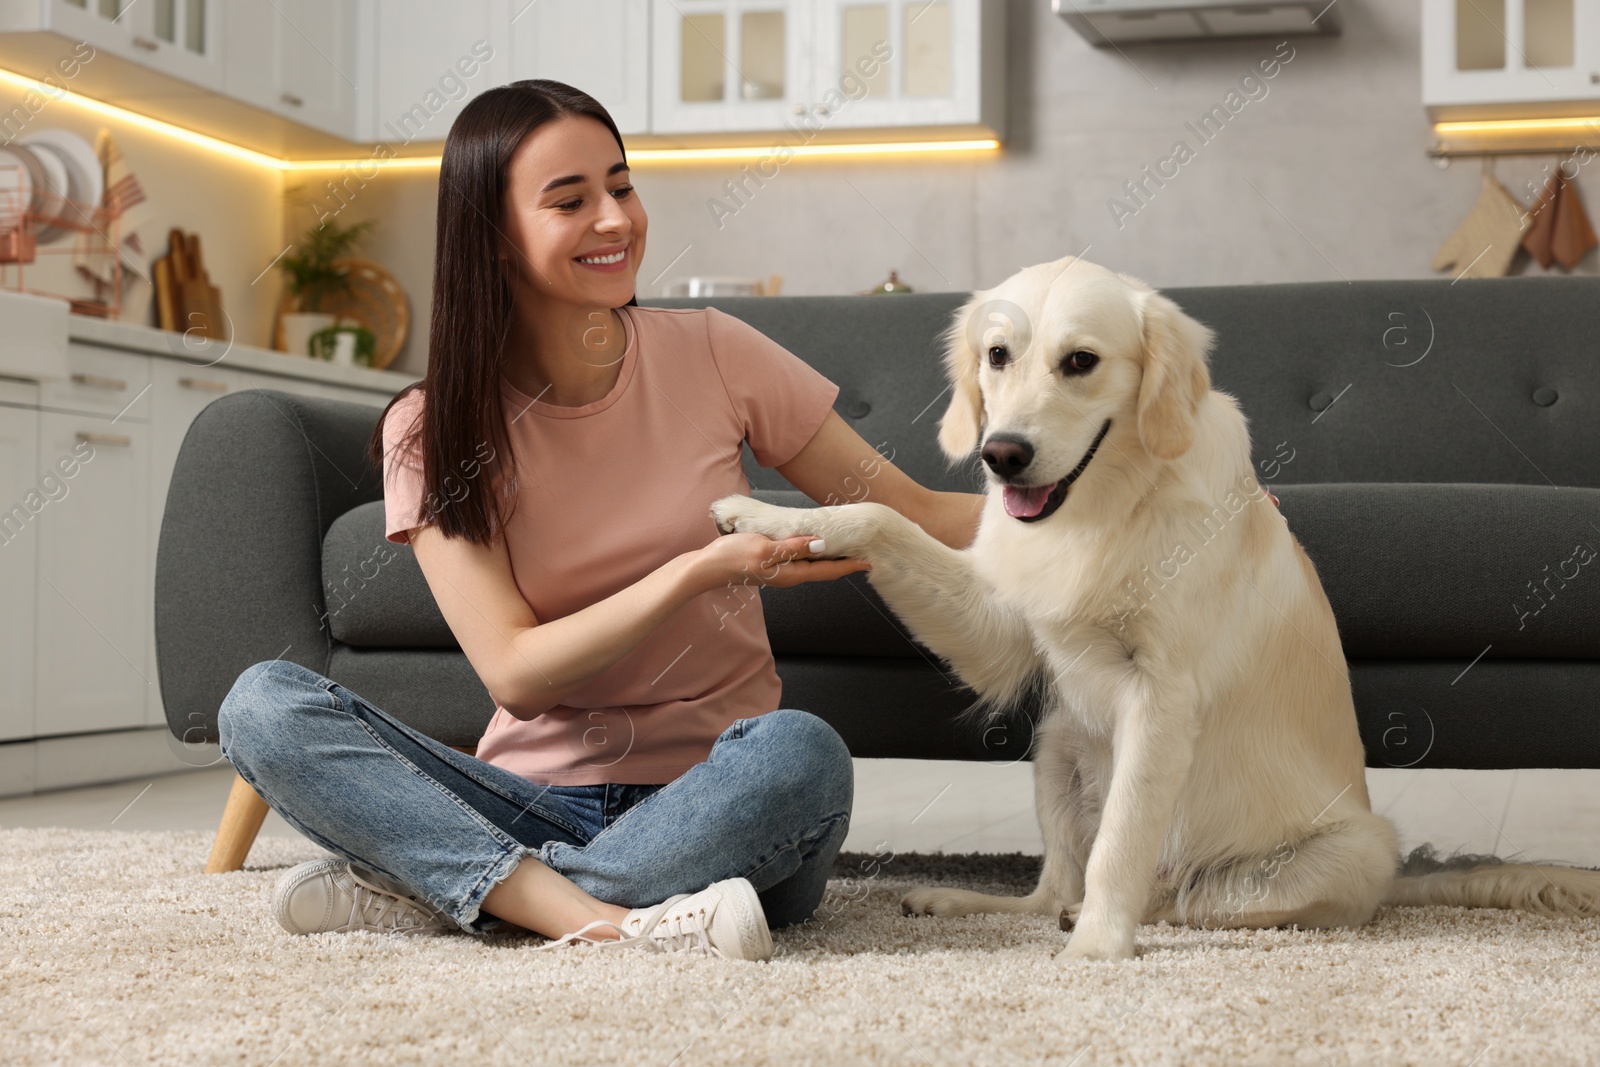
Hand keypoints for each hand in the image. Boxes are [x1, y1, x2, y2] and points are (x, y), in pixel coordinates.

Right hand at [689, 532, 869, 594]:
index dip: (850, 566)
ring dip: (830, 559)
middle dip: (845, 563)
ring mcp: (780, 571)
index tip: (869, 562)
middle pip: (824, 570)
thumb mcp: (765, 548)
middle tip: (865, 554)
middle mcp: (789, 575)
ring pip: (812, 566)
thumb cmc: (733, 557)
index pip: (828, 570)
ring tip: (847, 550)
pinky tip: (815, 547)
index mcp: (791, 574)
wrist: (706, 567)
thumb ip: (793, 547)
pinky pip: (799, 561)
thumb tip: (820, 545)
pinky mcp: (771, 565)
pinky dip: (813, 555)